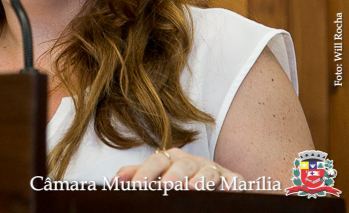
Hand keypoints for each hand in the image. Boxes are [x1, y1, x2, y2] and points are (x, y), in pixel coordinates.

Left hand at [115, 148, 243, 190]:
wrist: (211, 183)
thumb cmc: (179, 179)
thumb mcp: (158, 176)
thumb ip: (137, 175)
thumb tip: (114, 180)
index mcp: (171, 159)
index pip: (157, 161)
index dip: (145, 172)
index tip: (134, 186)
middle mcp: (191, 161)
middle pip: (182, 164)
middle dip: (173, 175)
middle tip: (165, 186)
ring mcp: (213, 169)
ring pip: (207, 170)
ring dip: (201, 178)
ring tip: (193, 188)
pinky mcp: (231, 179)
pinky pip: (234, 179)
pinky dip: (232, 183)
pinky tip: (229, 190)